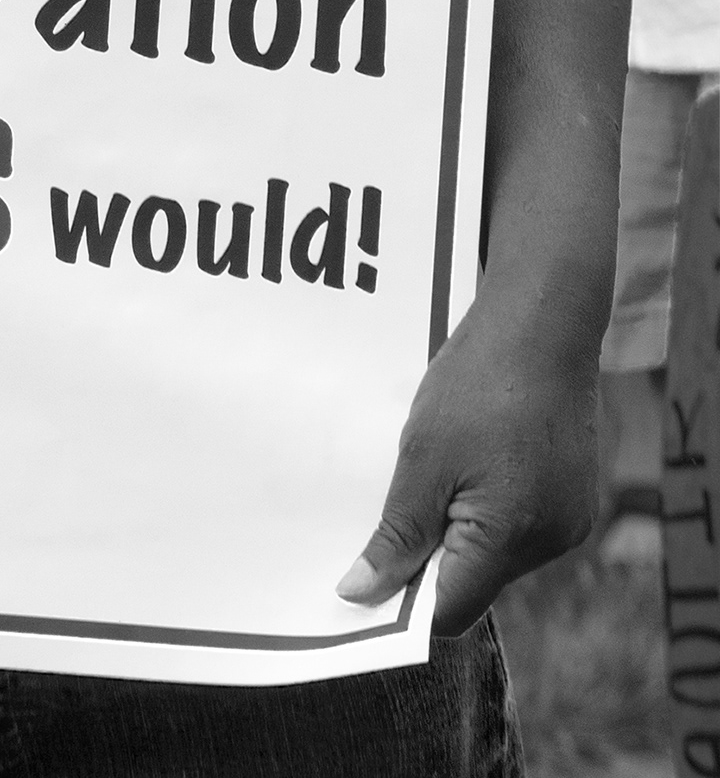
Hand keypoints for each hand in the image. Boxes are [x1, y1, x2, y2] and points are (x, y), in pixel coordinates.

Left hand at [336, 279, 598, 634]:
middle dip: (429, 556)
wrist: (543, 323)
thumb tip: (360, 594)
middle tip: (394, 500)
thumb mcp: (422, 457)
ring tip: (437, 467)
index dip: (404, 601)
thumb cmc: (479, 383)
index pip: (450, 610)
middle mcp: (549, 541)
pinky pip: (518, 525)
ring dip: (458, 526)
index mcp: (511, 537)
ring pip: (495, 553)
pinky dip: (487, 507)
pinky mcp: (573, 497)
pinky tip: (470, 459)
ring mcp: (568, 520)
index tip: (363, 572)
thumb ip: (397, 533)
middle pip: (474, 583)